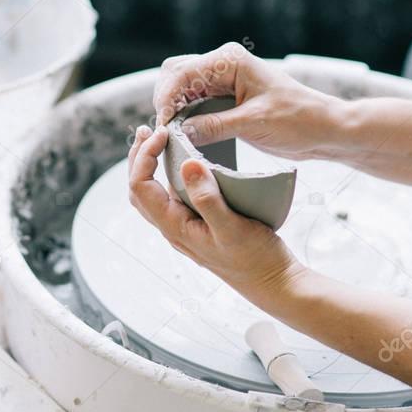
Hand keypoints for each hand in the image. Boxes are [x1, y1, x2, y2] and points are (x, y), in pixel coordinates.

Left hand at [127, 125, 306, 296]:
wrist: (273, 281)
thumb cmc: (255, 259)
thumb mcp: (233, 228)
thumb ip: (208, 199)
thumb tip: (186, 165)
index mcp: (174, 227)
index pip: (140, 187)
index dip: (144, 157)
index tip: (162, 134)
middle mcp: (173, 227)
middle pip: (139, 189)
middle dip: (138, 157)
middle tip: (148, 130)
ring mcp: (185, 226)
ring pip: (154, 193)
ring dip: (151, 165)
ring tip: (159, 140)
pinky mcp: (199, 223)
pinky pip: (174, 196)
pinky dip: (171, 174)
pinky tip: (186, 162)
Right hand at [153, 42, 345, 160]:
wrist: (324, 129)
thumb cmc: (297, 120)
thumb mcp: (253, 124)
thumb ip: (213, 126)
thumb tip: (179, 133)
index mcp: (230, 60)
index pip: (182, 74)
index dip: (166, 101)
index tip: (164, 129)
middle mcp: (223, 64)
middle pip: (174, 75)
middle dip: (166, 102)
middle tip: (167, 133)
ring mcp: (223, 79)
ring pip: (181, 88)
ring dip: (173, 110)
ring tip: (173, 137)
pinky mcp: (225, 97)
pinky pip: (194, 102)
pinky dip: (185, 116)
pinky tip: (185, 135)